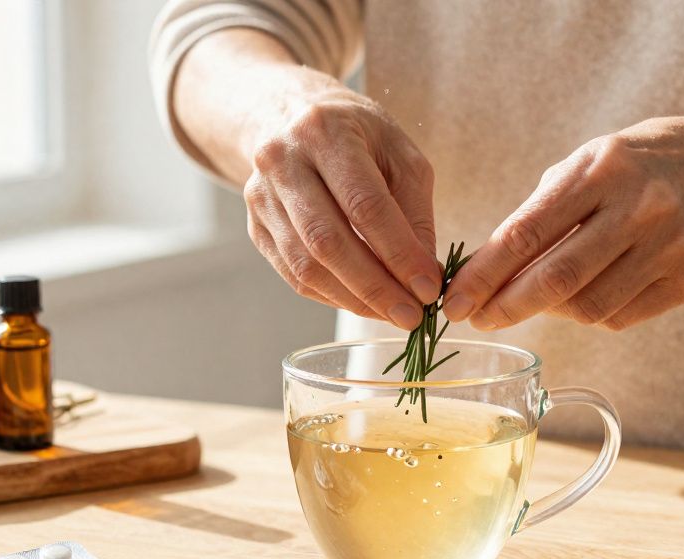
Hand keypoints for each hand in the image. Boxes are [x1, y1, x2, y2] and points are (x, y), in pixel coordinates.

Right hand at [242, 78, 440, 328]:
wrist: (290, 116)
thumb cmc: (358, 136)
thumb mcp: (399, 154)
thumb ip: (414, 212)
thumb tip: (424, 276)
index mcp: (324, 132)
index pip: (364, 205)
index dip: (399, 253)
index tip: (429, 288)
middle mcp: (282, 161)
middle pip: (328, 241)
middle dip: (375, 287)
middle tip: (411, 316)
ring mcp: (260, 196)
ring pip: (305, 265)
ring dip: (353, 299)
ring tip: (391, 314)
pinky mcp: (255, 226)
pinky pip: (293, 274)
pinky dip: (331, 296)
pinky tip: (363, 303)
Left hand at [443, 115, 683, 330]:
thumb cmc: (635, 165)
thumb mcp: (586, 164)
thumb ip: (538, 214)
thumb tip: (483, 275)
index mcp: (603, 170)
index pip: (528, 231)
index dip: (484, 273)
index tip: (453, 301)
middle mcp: (641, 208)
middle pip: (557, 277)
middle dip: (507, 306)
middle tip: (477, 320)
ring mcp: (671, 247)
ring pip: (588, 307)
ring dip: (550, 312)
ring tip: (538, 297)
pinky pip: (620, 317)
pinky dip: (589, 314)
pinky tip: (585, 294)